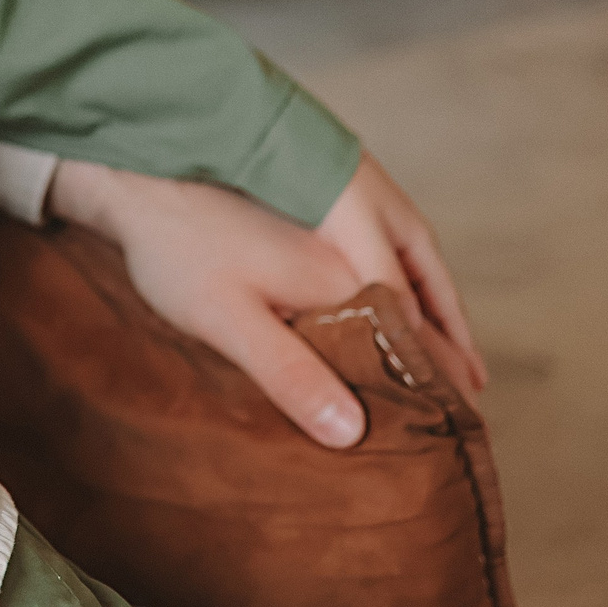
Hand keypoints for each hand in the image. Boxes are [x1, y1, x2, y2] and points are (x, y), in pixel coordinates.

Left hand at [48, 154, 484, 448]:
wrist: (134, 176)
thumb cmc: (176, 252)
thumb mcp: (227, 323)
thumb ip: (290, 374)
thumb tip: (351, 430)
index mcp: (341, 268)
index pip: (412, 327)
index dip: (441, 367)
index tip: (463, 409)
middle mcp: (348, 237)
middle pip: (418, 291)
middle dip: (448, 336)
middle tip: (473, 385)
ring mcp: (328, 216)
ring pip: (400, 263)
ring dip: (425, 305)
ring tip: (445, 347)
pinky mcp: (305, 210)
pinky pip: (373, 248)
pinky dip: (394, 279)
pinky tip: (381, 299)